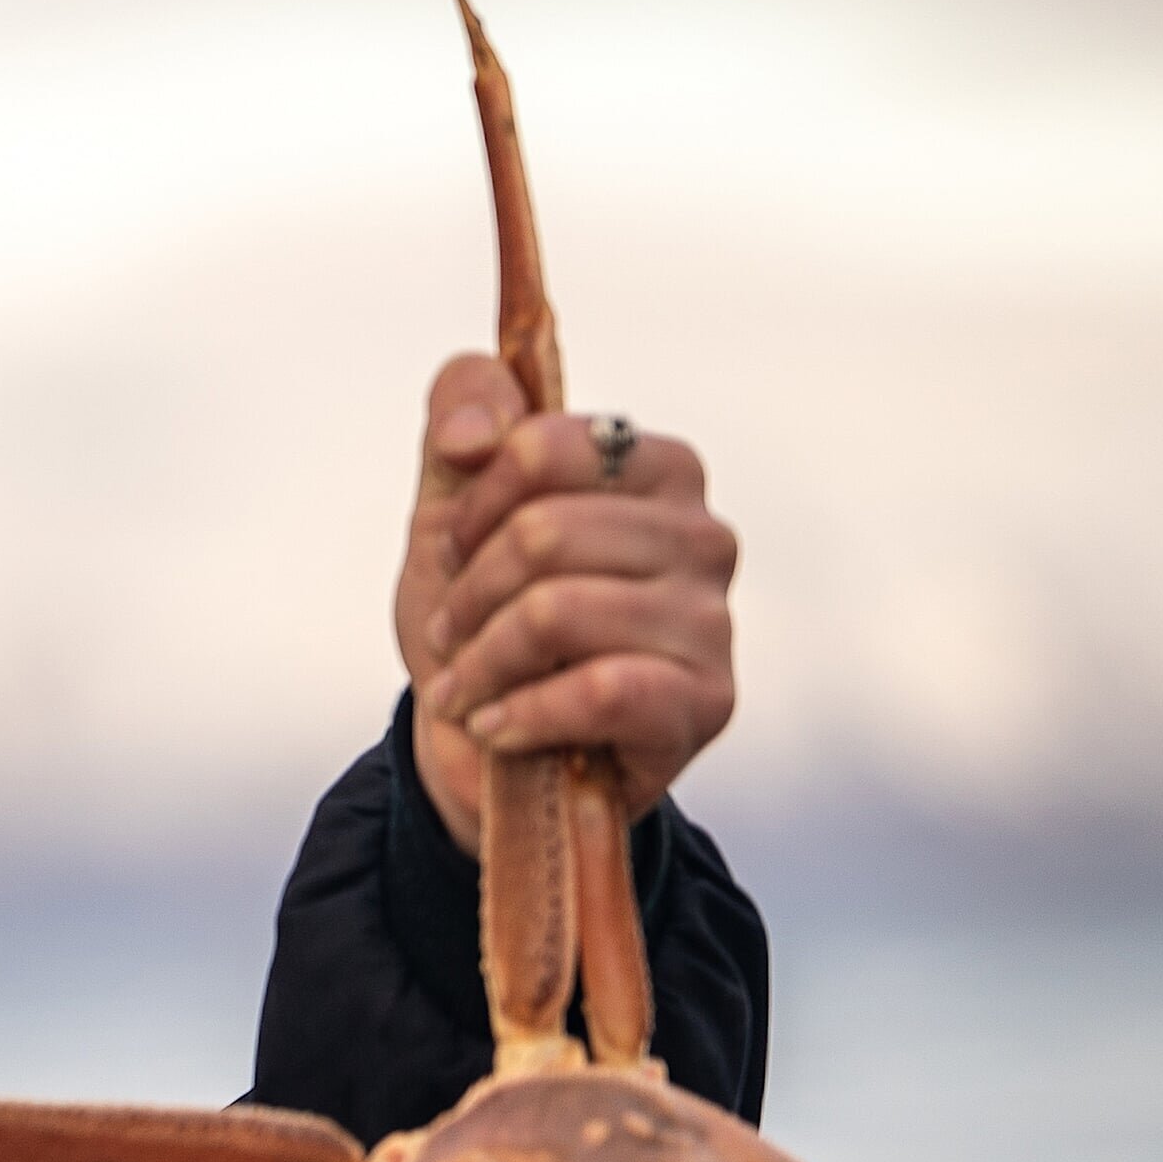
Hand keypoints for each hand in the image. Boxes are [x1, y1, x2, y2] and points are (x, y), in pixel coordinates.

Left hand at [393, 353, 736, 858]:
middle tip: (450, 636)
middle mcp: (703, 535)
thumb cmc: (485, 618)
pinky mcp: (706, 702)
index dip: (471, 508)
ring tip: (464, 690)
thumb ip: (462, 418)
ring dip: (481, 664)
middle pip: (544, 533)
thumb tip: (472, 432)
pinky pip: (600, 691)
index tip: (453, 552)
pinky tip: (498, 726)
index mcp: (655, 469)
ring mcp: (712, 621)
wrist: (492, 742)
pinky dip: (523, 714)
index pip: (541, 448)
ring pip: (558, 612)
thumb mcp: (450, 511)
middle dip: (467, 596)